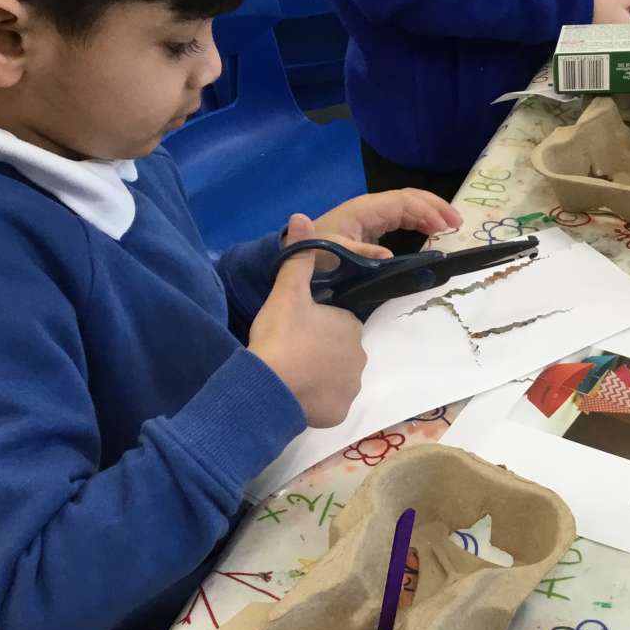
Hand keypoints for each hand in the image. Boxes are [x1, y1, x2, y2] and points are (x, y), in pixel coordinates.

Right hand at [251, 215, 366, 427]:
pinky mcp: (339, 413)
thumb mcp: (287, 293)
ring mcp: (351, 388)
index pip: (337, 323)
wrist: (269, 385)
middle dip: (319, 352)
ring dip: (318, 377)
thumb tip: (300, 216)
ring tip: (291, 374)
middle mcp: (359, 357)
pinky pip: (329, 404)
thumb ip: (298, 257)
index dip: (316, 326)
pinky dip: (316, 401)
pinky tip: (296, 395)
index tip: (295, 330)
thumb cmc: (282, 336)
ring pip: (335, 378)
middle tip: (291, 352)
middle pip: (338, 351)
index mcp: (350, 326)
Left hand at [293, 189, 461, 268]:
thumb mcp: (334, 253)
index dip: (427, 210)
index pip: (403, 201)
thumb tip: (390, 254)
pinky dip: (419, 223)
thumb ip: (361, 252)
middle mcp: (371, 207)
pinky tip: (431, 233)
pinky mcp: (371, 226)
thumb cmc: (314, 252)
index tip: (445, 226)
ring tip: (450, 227)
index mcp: (365, 209)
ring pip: (408, 207)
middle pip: (410, 199)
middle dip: (435, 206)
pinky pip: (401, 218)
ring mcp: (372, 216)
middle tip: (458, 223)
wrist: (295, 253)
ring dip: (430, 214)